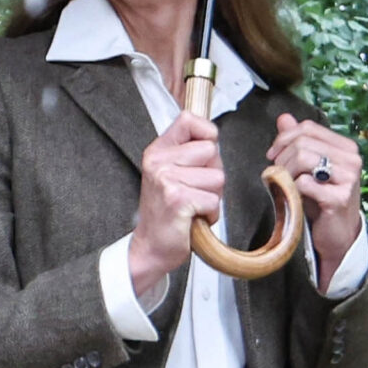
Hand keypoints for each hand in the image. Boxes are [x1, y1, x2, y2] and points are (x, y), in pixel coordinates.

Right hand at [129, 111, 223, 297]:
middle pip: (211, 151)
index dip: (206, 134)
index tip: (202, 156)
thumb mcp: (171, 173)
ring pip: (217, 177)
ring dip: (212, 196)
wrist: (151, 247)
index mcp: (157, 150)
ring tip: (193, 205)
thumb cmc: (167, 212)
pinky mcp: (177, 199)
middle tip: (194, 190)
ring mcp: (166, 179)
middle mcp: (158, 161)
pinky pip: (213, 200)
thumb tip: (213, 138)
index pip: (188, 119)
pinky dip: (210, 213)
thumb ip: (189, 153)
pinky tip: (193, 218)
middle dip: (213, 174)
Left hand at [266, 113, 361, 288]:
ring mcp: (348, 178)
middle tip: (276, 174)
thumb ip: (297, 141)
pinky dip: (292, 190)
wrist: (338, 236)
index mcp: (346, 147)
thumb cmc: (321, 201)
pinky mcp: (340, 197)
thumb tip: (284, 118)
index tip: (272, 155)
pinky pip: (304, 183)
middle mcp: (352, 159)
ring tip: (283, 185)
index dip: (284, 138)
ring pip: (303, 158)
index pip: (308, 128)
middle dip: (282, 158)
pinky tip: (293, 198)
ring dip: (285, 173)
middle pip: (303, 142)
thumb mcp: (309, 169)